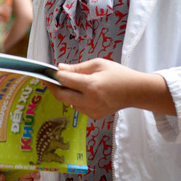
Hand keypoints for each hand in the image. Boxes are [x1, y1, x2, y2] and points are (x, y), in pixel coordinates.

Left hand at [45, 58, 173, 119]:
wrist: (135, 91)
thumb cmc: (117, 74)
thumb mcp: (98, 64)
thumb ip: (77, 68)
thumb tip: (59, 68)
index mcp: (91, 86)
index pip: (65, 80)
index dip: (54, 75)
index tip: (46, 71)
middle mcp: (89, 101)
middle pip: (61, 96)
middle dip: (52, 87)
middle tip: (46, 79)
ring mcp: (92, 111)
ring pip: (68, 102)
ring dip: (64, 93)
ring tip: (66, 83)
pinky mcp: (94, 116)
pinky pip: (77, 107)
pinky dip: (75, 99)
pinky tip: (80, 92)